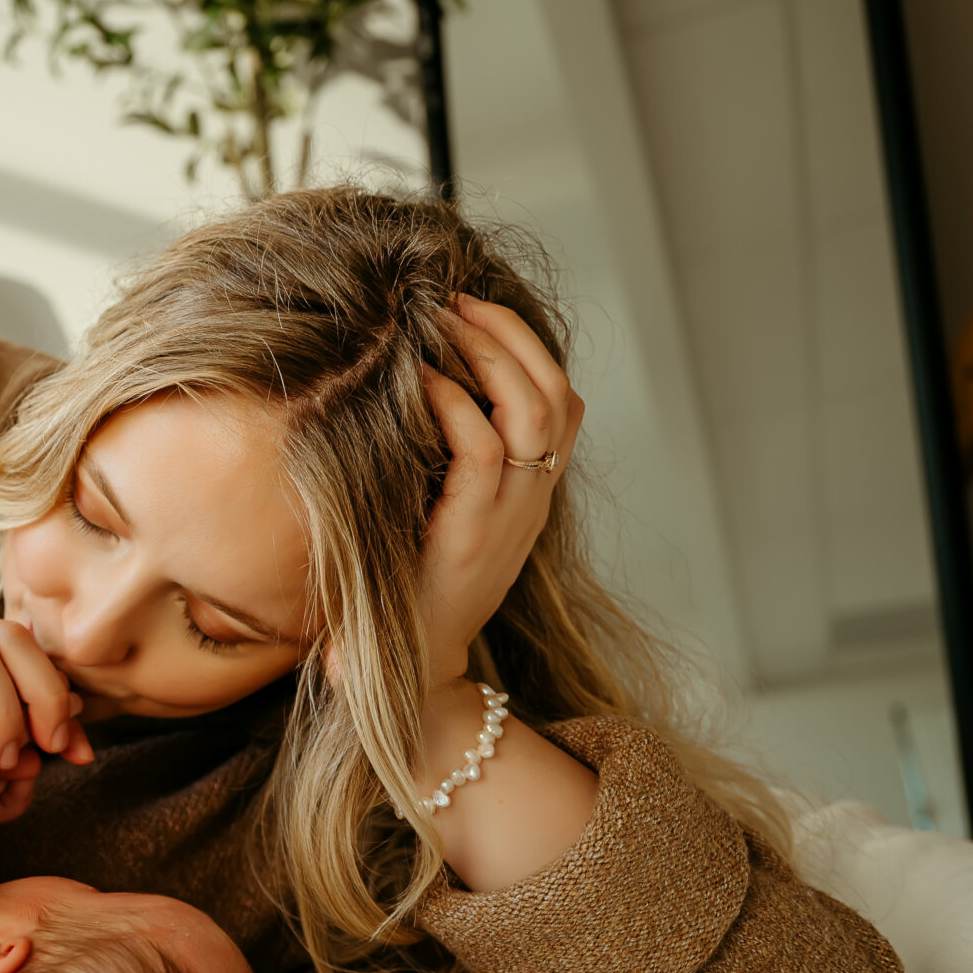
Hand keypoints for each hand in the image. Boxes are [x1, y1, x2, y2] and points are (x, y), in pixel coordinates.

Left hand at [415, 294, 584, 685]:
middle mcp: (531, 502)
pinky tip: (421, 382)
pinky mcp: (471, 535)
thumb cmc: (408, 589)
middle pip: (558, 394)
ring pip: (532, 413)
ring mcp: (509, 518)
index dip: (531, 349)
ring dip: (490, 357)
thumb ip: (443, 467)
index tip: (478, 310)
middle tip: (458, 299)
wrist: (409, 672)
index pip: (564, 405)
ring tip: (444, 322)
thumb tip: (407, 395)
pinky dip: (456, 406)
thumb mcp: (438, 516)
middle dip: (511, 335)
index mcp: (531, 494)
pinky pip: (482, 453)